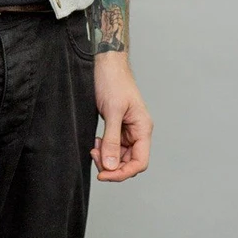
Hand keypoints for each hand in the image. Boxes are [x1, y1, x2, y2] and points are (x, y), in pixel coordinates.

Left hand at [90, 55, 152, 181]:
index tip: (104, 174)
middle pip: (129, 162)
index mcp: (143, 128)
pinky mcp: (117, 125)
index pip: (139, 162)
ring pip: (120, 156)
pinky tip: (95, 142)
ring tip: (94, 147)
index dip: (122, 173)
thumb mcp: (112, 111)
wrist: (106, 63)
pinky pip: (113, 145)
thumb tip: (111, 166)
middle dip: (111, 164)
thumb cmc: (113, 81)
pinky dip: (104, 147)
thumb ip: (112, 140)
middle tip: (94, 155)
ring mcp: (128, 129)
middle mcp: (138, 131)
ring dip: (106, 156)